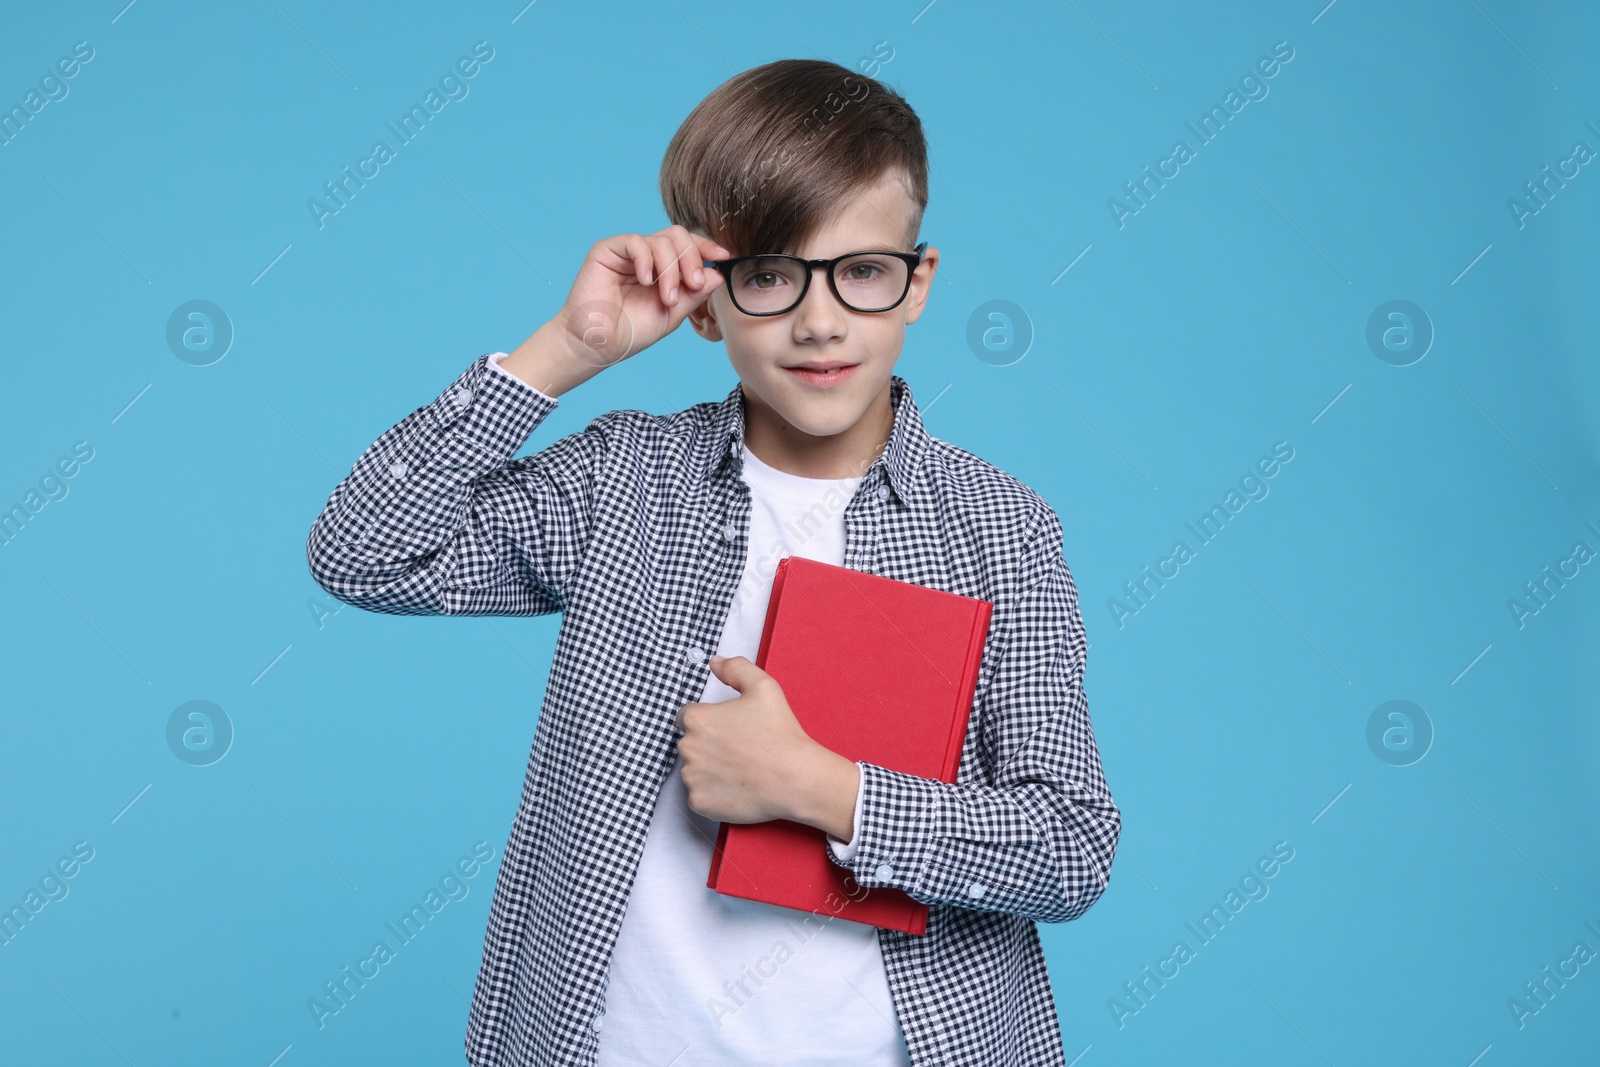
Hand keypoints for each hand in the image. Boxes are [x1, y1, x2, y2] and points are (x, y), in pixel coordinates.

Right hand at [500, 225, 729, 396]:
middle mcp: (646, 256)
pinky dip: (647, 260)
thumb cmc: (631, 332)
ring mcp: (627, 252)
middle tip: (695, 284)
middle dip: (692, 258)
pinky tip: (646, 281)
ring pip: (661, 240)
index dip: (706, 247)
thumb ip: (694, 295)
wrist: (597, 344)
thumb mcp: (672, 314)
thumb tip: (718, 275)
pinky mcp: (607, 250)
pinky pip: (636, 242)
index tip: (723, 258)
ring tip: (666, 298)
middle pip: (678, 236)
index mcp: (663, 268)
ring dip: (671, 270)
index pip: (688, 246)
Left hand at [675, 654, 856, 831]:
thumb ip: (735, 668)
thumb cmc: (780, 733)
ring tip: (740, 769)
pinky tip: (737, 787)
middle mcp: (688, 748)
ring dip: (709, 770)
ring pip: (694, 771)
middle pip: (690, 744)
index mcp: (697, 719)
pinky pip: (699, 796)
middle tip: (738, 749)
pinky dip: (714, 794)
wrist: (796, 778)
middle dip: (708, 745)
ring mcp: (693, 779)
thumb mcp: (763, 687)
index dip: (710, 721)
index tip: (729, 729)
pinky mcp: (700, 803)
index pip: (687, 717)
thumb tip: (715, 662)